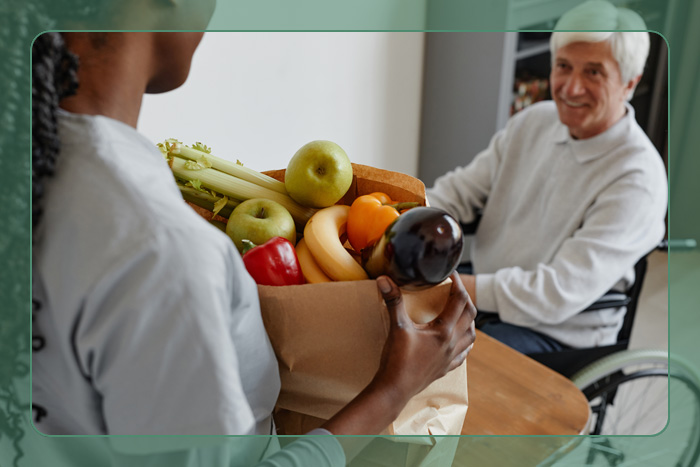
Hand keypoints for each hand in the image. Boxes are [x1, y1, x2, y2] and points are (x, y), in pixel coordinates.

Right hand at [320, 271, 475, 436]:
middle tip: (454, 289)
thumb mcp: (396, 327)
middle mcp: (452, 344)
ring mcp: (450, 358)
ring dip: (469, 321)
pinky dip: (464, 343)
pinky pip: (463, 354)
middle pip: (470, 316)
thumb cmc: (397, 360)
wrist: (394, 390)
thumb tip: (385, 279)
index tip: (450, 273)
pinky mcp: (445, 369)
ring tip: (460, 312)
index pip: (459, 300)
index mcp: (444, 331)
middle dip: (465, 299)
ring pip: (471, 336)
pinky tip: (459, 341)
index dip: (457, 283)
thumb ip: (393, 301)